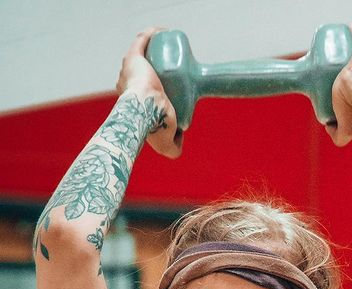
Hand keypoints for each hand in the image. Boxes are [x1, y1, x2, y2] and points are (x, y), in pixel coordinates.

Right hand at [116, 27, 182, 158]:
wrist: (144, 111)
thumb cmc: (154, 129)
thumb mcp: (167, 145)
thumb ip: (174, 149)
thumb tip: (180, 140)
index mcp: (132, 102)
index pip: (145, 92)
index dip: (158, 90)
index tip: (174, 91)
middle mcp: (126, 84)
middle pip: (143, 73)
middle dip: (156, 70)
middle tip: (177, 72)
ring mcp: (127, 69)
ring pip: (142, 55)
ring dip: (153, 49)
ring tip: (171, 51)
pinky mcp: (132, 57)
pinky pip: (142, 40)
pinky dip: (150, 34)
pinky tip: (162, 32)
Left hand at [325, 24, 351, 146]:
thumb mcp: (347, 128)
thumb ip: (337, 135)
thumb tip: (328, 128)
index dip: (342, 85)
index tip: (332, 87)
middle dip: (342, 68)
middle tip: (329, 71)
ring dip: (345, 49)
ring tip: (330, 52)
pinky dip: (349, 31)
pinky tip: (338, 33)